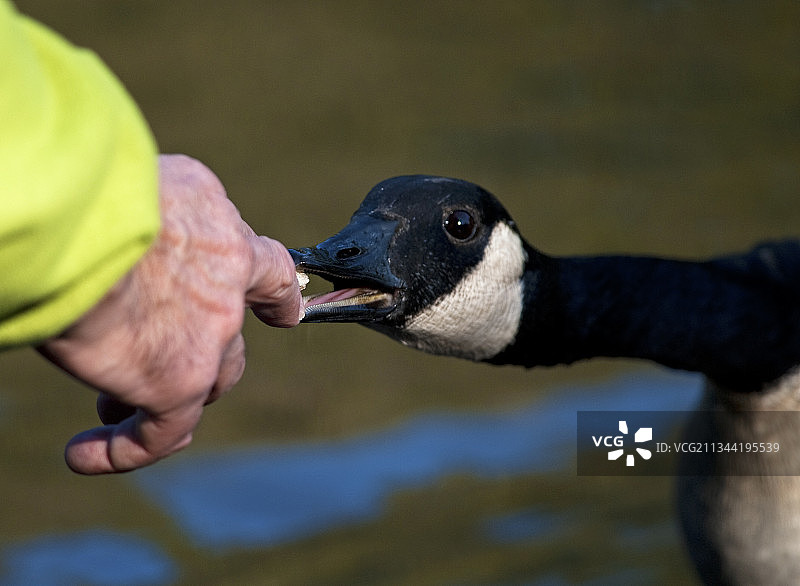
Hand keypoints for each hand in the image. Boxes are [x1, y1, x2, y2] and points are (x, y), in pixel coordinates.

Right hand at [37, 154, 301, 473]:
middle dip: (196, 355)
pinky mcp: (178, 379)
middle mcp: (226, 281)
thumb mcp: (145, 182)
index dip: (277, 297)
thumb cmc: (94, 183)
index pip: (267, 268)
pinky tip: (83, 454)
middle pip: (231, 337)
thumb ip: (161, 213)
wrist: (80, 215)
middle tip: (146, 366)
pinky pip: (161, 431)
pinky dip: (124, 448)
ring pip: (208, 383)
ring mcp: (210, 334)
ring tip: (111, 407)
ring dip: (165, 398)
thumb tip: (135, 232)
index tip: (285, 315)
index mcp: (220, 228)